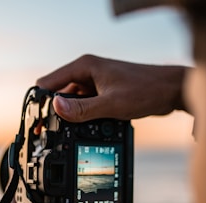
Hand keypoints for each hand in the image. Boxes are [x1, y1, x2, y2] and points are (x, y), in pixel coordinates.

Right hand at [36, 54, 187, 121]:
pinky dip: (82, 115)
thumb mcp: (111, 103)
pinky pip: (85, 104)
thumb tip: (56, 107)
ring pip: (72, 101)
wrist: (169, 91)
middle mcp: (86, 72)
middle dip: (54, 111)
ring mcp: (94, 83)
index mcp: (84, 67)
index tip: (37, 121)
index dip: (40, 102)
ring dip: (69, 115)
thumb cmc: (145, 90)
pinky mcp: (102, 92)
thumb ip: (82, 108)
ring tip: (67, 132)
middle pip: (59, 92)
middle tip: (48, 132)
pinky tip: (85, 127)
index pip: (49, 82)